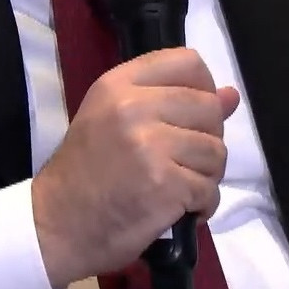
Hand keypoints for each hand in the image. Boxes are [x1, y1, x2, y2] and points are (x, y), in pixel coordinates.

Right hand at [31, 48, 240, 288]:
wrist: (55, 225)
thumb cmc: (84, 173)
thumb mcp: (115, 121)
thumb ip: (172, 101)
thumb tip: (232, 95)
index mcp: (118, 84)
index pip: (188, 63)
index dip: (203, 90)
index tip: (191, 117)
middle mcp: (134, 107)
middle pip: (209, 108)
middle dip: (207, 140)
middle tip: (183, 163)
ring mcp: (150, 145)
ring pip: (216, 151)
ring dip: (206, 177)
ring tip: (180, 189)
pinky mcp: (164, 184)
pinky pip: (209, 190)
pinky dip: (202, 206)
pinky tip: (180, 210)